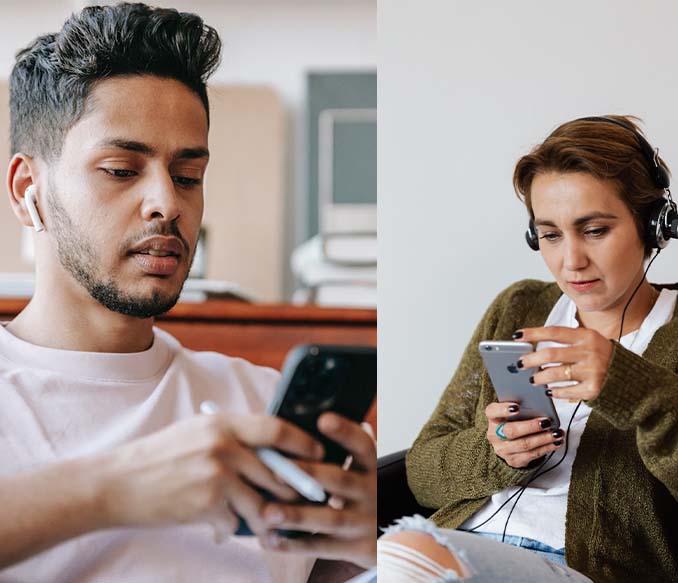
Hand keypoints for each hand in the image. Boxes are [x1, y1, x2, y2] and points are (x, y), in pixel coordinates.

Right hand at [96, 414, 323, 535]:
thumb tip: (270, 451)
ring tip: (264, 523)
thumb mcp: (197, 433)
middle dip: (293, 489)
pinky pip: (236, 522)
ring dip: (266, 517)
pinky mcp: (207, 504)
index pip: (276, 428)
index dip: (302, 443)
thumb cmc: (158, 458)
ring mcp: (216, 474)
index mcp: (223, 423)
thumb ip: (232, 437)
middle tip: (301, 499)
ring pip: (262, 502)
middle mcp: (223, 445)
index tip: (317, 454)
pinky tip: (217, 526)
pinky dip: (231, 527)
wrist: (115, 484)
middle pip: (277, 471)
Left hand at [259, 413, 376, 567]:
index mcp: (371, 467)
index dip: (345, 431)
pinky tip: (269, 540)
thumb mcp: (366, 471)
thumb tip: (310, 423)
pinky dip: (295, 545)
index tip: (323, 419)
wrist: (399, 535)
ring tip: (267, 513)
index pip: (362, 445)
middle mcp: (371, 492)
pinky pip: (323, 547)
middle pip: (340, 480)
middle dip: (308, 475)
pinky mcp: (358, 548)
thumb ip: (343, 453)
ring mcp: (365, 521)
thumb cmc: (367, 495)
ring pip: (329, 518)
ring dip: (296, 516)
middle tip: (276, 472)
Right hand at [485, 402, 563, 467]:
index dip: (503, 409)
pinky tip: (556, 442)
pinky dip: (547, 448)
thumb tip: (539, 402)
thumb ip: (522, 406)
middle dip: (530, 426)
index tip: (517, 407)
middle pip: (511, 431)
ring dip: (543, 438)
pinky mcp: (514, 460)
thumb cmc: (515, 421)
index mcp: (493, 418)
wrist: (510, 443)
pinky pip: (532, 455)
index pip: (492, 412)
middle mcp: (494, 435)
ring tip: (557, 432)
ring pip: (524, 445)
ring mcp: (503, 450)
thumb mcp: (513, 413)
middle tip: (546, 422)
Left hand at [516, 326, 613, 400]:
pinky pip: (566, 391)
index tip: (516, 335)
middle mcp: (589, 352)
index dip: (533, 333)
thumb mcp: (587, 341)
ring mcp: (592, 371)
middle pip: (551, 354)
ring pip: (555, 374)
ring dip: (539, 377)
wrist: (628, 375)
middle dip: (531, 359)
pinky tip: (550, 391)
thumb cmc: (599, 355)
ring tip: (533, 379)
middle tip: (520, 363)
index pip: (554, 332)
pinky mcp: (593, 389)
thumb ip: (565, 342)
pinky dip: (555, 392)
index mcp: (586, 336)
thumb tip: (531, 347)